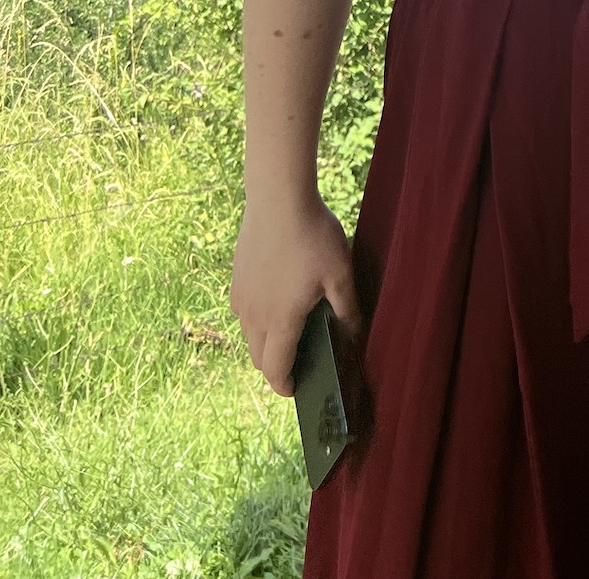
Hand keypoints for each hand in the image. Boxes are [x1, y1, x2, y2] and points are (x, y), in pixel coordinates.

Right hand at [230, 190, 360, 395]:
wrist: (278, 199)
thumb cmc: (313, 236)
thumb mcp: (340, 273)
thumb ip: (347, 310)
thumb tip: (352, 336)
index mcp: (281, 320)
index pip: (275, 368)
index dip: (284, 384)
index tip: (296, 389)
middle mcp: (253, 315)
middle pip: (259, 356)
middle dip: (276, 366)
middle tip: (300, 362)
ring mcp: (240, 296)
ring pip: (249, 334)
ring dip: (267, 342)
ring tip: (293, 330)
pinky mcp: (236, 279)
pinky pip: (244, 312)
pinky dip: (259, 319)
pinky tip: (279, 299)